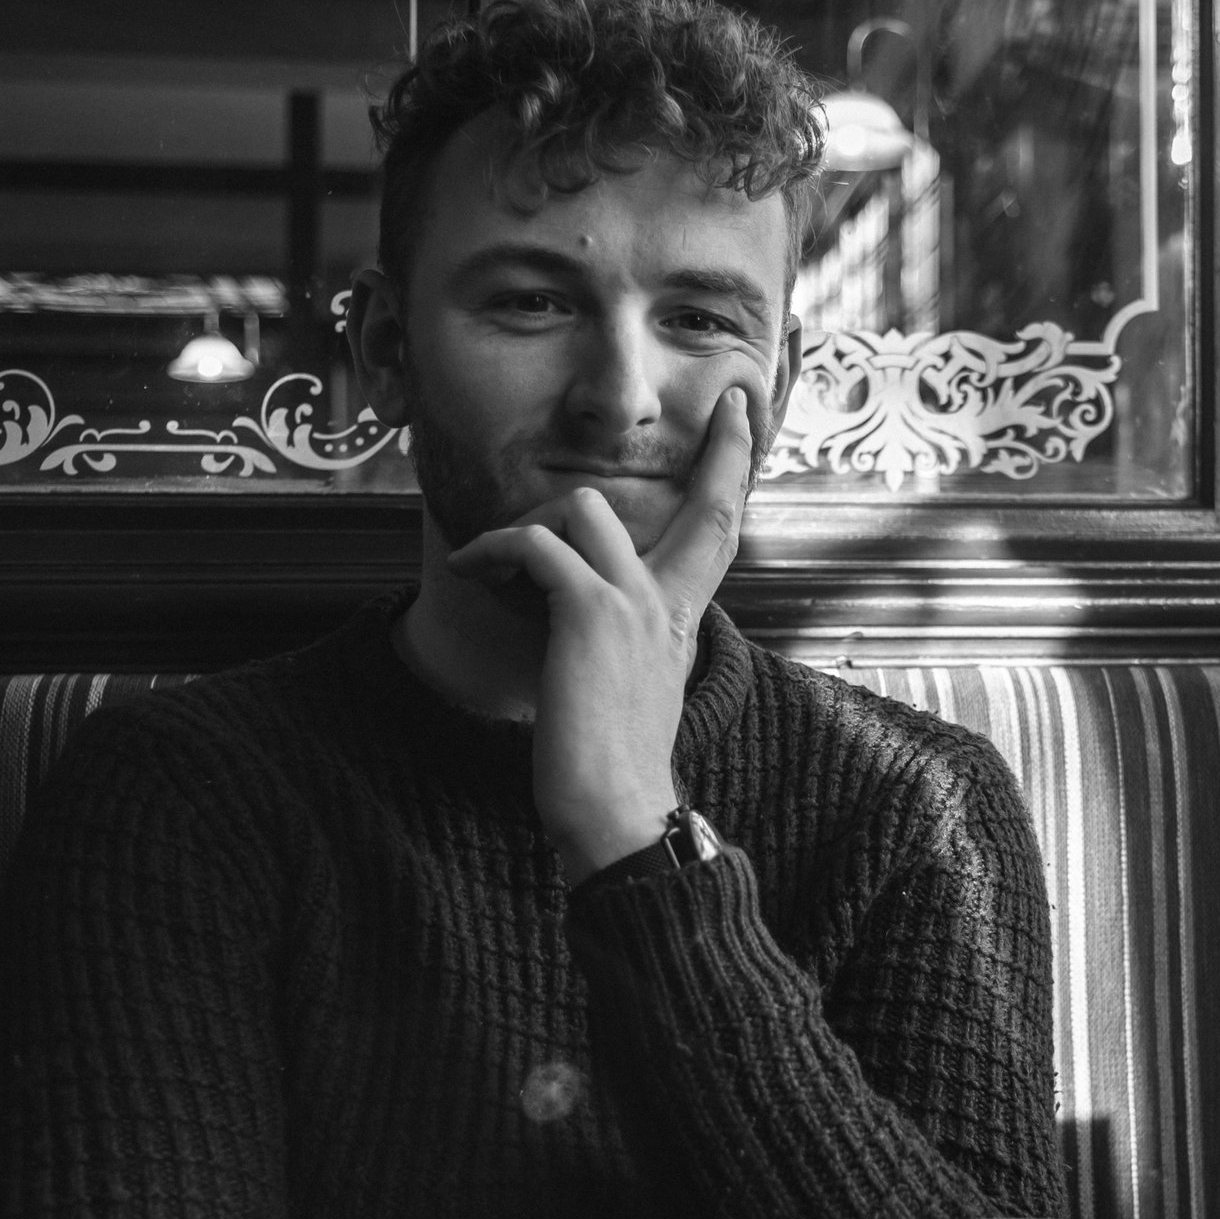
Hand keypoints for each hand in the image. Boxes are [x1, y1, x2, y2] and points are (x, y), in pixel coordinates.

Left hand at [446, 387, 756, 880]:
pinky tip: (470, 573)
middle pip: (709, 504)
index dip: (737, 472)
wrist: (617, 813)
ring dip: (531, 521)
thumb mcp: (637, 693)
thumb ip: (632, 646)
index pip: (721, 534)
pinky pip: (534, 545)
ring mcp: (633, 605)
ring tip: (495, 559)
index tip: (748, 420)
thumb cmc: (615, 773)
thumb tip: (599, 630)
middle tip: (729, 405)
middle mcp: (669, 605)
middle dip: (725, 449)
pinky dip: (493, 550)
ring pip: (588, 507)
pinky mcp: (588, 613)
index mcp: (681, 623)